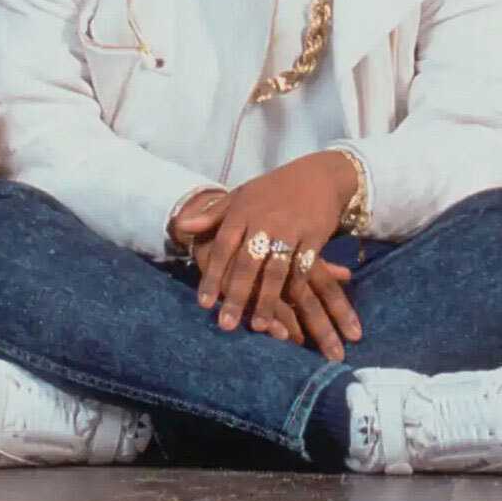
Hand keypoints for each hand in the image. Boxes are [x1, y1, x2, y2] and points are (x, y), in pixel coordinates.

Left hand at [174, 152, 363, 356]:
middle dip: (237, 296)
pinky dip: (294, 288)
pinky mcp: (314, 235)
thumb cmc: (274, 189)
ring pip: (275, 270)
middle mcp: (265, 221)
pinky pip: (302, 267)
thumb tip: (180, 226)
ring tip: (257, 326)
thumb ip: (213, 215)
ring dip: (266, 300)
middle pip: (247, 264)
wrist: (321, 175)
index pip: (223, 247)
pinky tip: (289, 307)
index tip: (204, 304)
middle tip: (226, 325)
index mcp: (243, 211)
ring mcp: (291, 229)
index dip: (213, 276)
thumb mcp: (242, 196)